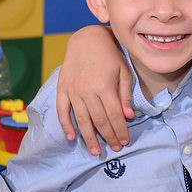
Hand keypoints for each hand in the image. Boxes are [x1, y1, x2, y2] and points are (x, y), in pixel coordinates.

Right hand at [55, 31, 134, 155]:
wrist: (86, 40)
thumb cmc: (110, 56)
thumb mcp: (124, 72)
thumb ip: (125, 96)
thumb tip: (128, 117)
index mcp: (105, 87)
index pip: (114, 116)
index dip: (120, 131)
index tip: (124, 142)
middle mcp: (87, 92)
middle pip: (99, 121)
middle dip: (108, 137)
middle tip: (114, 149)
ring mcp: (73, 91)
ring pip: (82, 120)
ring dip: (89, 138)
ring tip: (95, 151)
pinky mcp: (63, 89)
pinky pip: (62, 111)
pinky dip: (66, 125)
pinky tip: (71, 137)